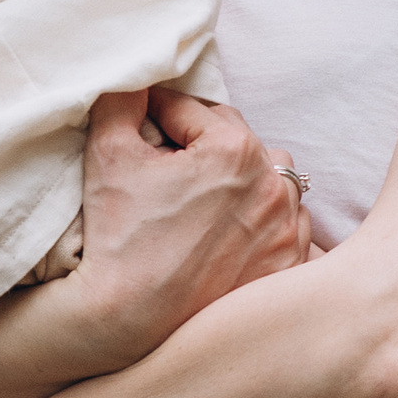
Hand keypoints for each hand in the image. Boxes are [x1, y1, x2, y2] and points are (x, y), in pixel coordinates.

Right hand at [70, 87, 312, 361]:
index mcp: (236, 149)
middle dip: (202, 148)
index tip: (139, 132)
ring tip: (201, 204)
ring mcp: (289, 231)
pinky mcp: (289, 268)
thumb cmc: (118, 238)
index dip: (157, 117)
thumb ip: (122, 98)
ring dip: (241, 184)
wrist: (128, 321)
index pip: (192, 111)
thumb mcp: (108, 152)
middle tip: (166, 169)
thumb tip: (135, 75)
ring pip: (268, 184)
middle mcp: (275, 186)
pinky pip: (285, 229)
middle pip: (236, 143)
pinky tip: (228, 237)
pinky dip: (262, 226)